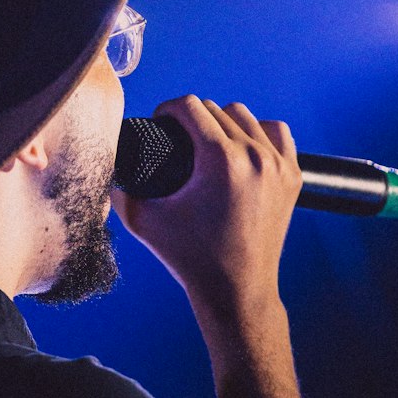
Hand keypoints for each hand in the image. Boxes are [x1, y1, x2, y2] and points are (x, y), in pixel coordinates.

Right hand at [112, 96, 302, 314]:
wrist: (237, 291)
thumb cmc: (191, 259)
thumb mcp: (143, 222)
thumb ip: (118, 193)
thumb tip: (106, 172)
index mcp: (220, 160)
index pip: (190, 106)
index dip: (167, 109)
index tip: (160, 123)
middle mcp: (254, 156)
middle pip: (215, 109)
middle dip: (191, 117)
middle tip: (178, 139)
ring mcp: (277, 165)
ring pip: (245, 116)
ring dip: (222, 121)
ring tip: (208, 141)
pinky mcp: (292, 177)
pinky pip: (277, 133)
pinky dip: (258, 132)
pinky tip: (244, 145)